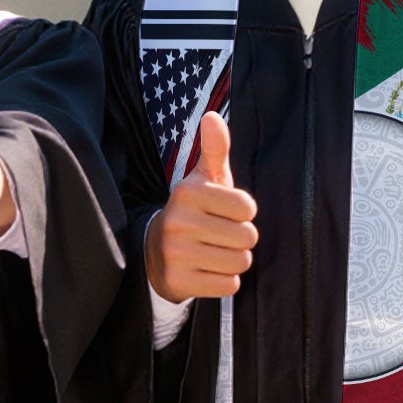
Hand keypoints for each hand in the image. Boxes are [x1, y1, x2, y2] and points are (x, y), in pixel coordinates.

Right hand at [145, 111, 256, 299]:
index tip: (223, 213)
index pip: (248, 208)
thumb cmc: (193, 211)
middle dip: (240, 239)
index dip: (243, 213)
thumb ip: (214, 149)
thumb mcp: (203, 179)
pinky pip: (228, 285)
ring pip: (240, 262)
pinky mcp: (178, 281)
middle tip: (219, 235)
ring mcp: (176, 253)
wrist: (155, 251)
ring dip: (234, 260)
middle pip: (248, 237)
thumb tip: (213, 116)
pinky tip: (206, 270)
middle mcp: (178, 221)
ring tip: (214, 252)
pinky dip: (224, 280)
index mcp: (187, 192)